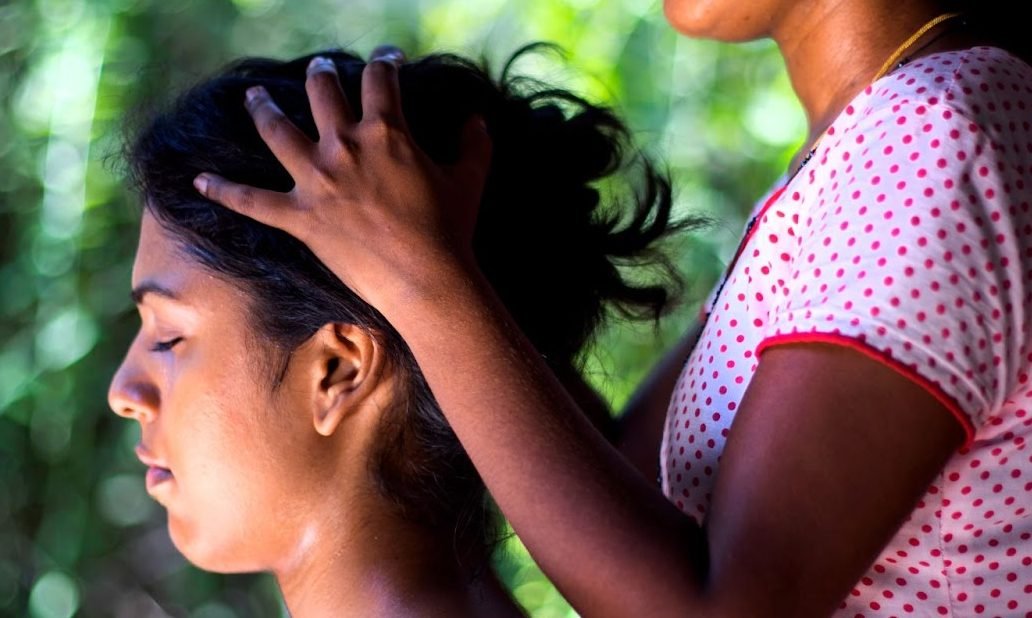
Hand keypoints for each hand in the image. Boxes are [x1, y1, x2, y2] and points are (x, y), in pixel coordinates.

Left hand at [192, 49, 492, 304]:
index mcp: (387, 130)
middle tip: (319, 69)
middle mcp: (345, 145)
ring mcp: (317, 180)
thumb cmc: (452, 229)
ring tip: (254, 96)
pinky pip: (251, 201)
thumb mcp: (470, 179)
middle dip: (321, 74)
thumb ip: (475, 144)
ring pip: (277, 130)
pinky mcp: (300, 217)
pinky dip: (223, 190)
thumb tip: (478, 120)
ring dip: (263, 108)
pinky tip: (198, 179)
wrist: (427, 279)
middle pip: (322, 91)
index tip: (387, 59)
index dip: (383, 62)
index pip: (380, 78)